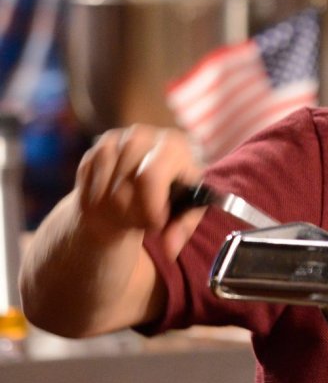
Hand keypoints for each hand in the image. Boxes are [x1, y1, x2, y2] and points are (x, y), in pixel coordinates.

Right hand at [76, 124, 203, 258]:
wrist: (140, 188)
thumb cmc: (169, 199)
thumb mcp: (183, 213)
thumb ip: (181, 229)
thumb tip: (170, 248)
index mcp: (175, 144)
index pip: (150, 176)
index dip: (150, 207)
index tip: (157, 223)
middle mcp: (143, 135)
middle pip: (124, 186)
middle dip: (134, 213)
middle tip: (145, 221)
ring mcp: (114, 140)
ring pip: (105, 191)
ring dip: (117, 211)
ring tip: (132, 212)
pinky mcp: (93, 151)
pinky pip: (89, 189)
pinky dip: (100, 204)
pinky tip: (113, 204)